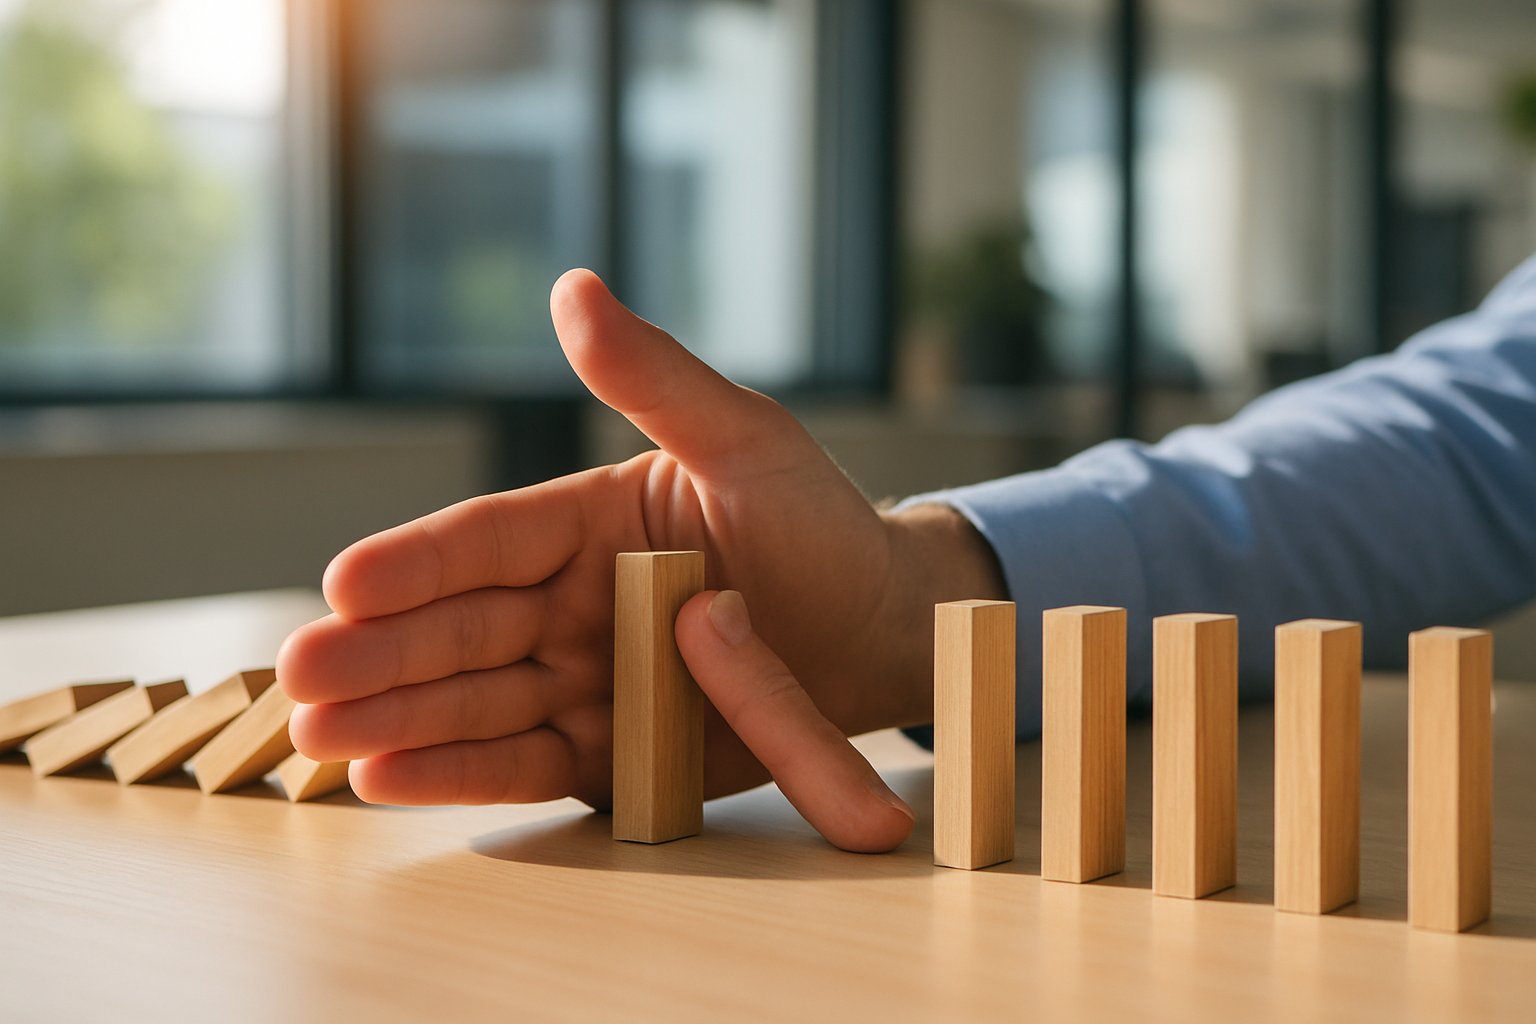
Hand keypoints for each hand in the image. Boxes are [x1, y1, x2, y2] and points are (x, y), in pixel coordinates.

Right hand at [278, 270, 1003, 851]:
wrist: (880, 630)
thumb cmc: (817, 523)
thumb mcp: (744, 440)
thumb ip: (656, 380)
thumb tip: (573, 288)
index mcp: (588, 523)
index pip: (485, 542)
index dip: (415, 563)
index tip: (346, 579)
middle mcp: (570, 603)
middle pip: (459, 628)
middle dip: (378, 655)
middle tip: (300, 674)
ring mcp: (586, 681)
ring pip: (475, 701)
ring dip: (396, 723)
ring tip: (318, 742)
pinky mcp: (613, 755)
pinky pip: (529, 763)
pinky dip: (463, 773)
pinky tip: (387, 779)